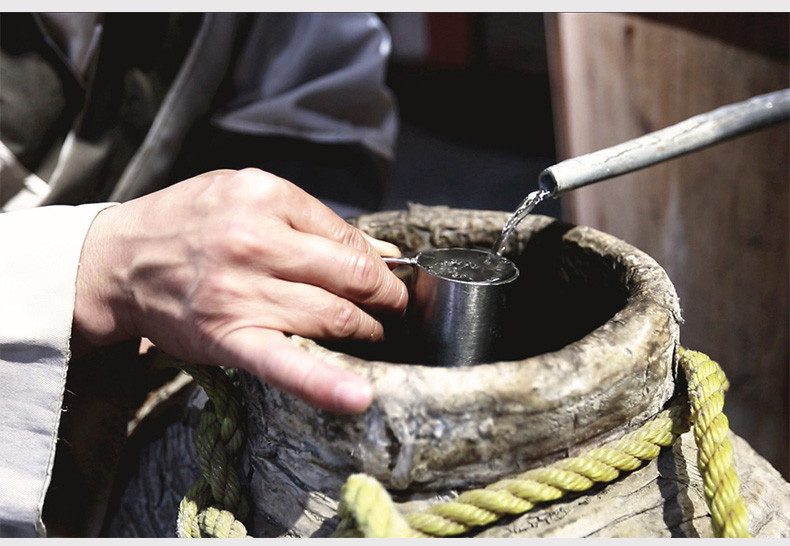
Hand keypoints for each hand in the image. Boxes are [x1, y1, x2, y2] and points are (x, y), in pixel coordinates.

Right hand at [72, 169, 407, 413]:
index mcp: (264, 196)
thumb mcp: (243, 194)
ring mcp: (241, 292)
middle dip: (385, 297)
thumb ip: (310, 219)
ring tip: (373, 333)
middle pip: (350, 276)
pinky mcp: (228, 337)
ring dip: (367, 330)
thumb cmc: (185, 224)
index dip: (377, 263)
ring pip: (334, 316)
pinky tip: (358, 397)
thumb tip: (379, 250)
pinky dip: (324, 383)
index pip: (348, 237)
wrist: (115, 261)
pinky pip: (285, 363)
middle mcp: (254, 241)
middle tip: (394, 308)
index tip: (385, 278)